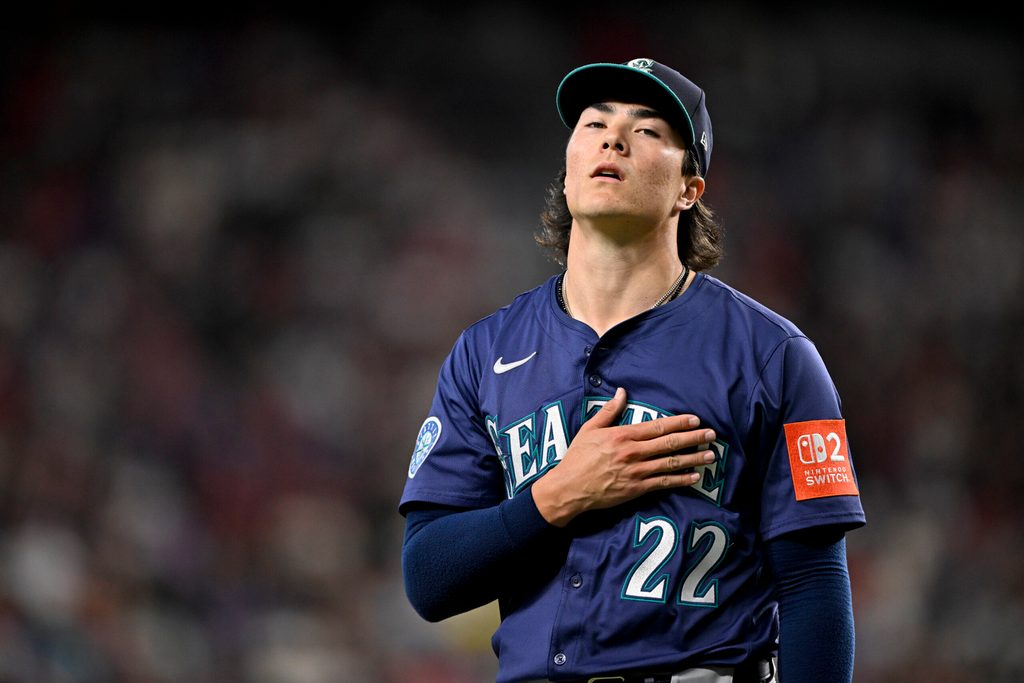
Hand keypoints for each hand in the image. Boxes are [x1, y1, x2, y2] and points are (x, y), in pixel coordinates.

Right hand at [532, 387, 715, 526]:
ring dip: (693, 459)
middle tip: (712, 435)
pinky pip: (663, 483)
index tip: (695, 419)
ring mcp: (636, 472)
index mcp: (623, 435)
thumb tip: (621, 392)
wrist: (569, 488)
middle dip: (693, 438)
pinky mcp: (636, 489)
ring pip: (671, 463)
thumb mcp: (590, 429)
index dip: (678, 422)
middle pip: (669, 443)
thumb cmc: (577, 457)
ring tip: (710, 455)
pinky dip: (680, 480)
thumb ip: (609, 411)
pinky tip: (694, 477)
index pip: (657, 426)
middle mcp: (633, 452)